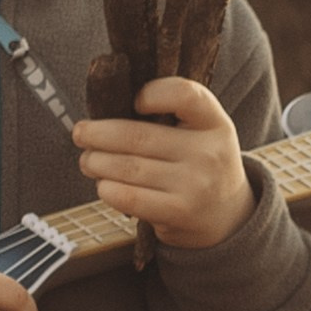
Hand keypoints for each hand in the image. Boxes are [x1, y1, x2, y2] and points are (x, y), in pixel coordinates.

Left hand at [74, 75, 254, 250]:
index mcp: (215, 123)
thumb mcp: (203, 133)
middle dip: (99, 134)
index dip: (153, 93)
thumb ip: (172, 115)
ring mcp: (194, 185)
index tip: (134, 101)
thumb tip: (106, 111)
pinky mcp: (178, 212)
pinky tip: (103, 185)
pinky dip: (108, 189)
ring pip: (128, 167)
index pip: (185, 94)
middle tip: (81, 134)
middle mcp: (208, 152)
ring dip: (97, 162)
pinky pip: (130, 197)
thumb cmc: (201, 165)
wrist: (228, 217)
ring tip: (88, 161)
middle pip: (138, 135)